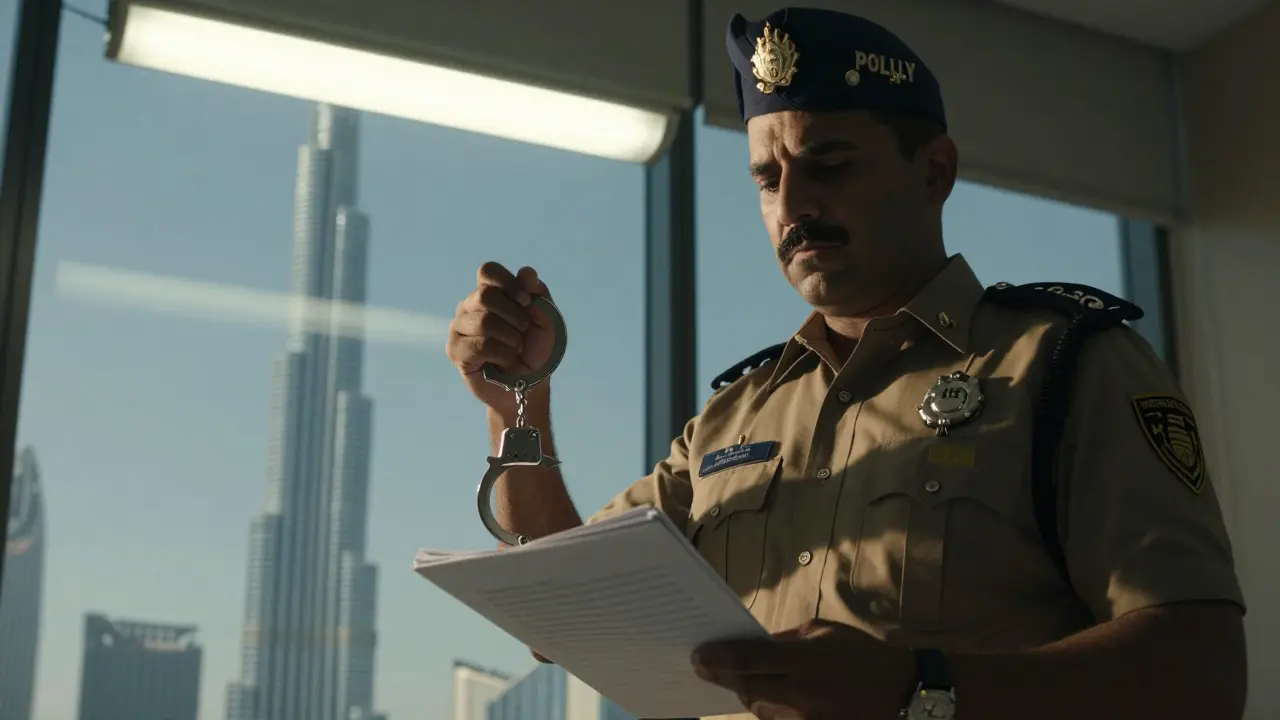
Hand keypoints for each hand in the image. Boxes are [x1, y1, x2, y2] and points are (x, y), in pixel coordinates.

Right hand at [446, 262, 556, 414]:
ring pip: (484, 322)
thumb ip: (537, 295)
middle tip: (524, 330)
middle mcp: (470, 306)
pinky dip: (503, 354)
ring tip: (515, 349)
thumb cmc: (536, 350)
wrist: (529, 384)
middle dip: (514, 315)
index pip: (488, 271)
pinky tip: (505, 362)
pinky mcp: (455, 350)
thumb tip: (526, 272)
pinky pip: (480, 345)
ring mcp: (459, 327)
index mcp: (490, 292)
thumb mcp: (546, 320)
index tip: (527, 302)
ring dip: (511, 339)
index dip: (509, 283)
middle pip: (485, 296)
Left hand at [691, 619, 917, 719]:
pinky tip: (771, 698)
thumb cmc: (862, 654)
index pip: (749, 659)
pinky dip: (770, 710)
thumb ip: (786, 640)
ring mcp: (807, 719)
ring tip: (746, 680)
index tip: (697, 656)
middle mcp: (801, 692)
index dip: (718, 658)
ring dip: (749, 694)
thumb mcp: (823, 632)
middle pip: (746, 688)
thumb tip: (754, 644)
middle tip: (705, 666)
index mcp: (805, 660)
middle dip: (723, 677)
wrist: (904, 693)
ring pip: (759, 710)